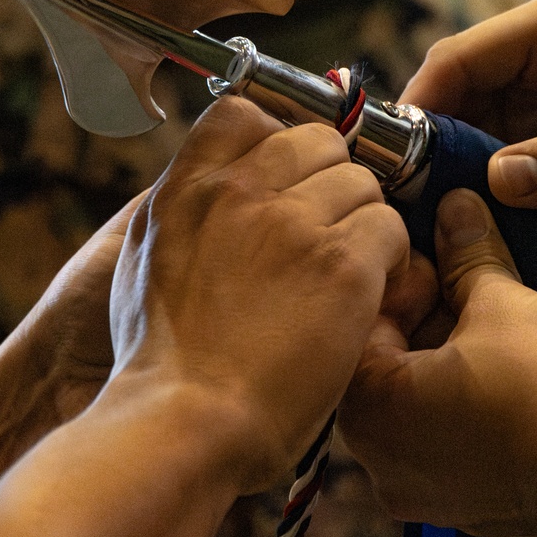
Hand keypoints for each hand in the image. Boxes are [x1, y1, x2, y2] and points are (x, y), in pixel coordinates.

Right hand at [109, 95, 409, 492]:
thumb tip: (217, 184)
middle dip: (330, 182)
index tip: (288, 178)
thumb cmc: (163, 363)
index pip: (244, 113)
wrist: (184, 423)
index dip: (277, 139)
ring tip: (346, 275)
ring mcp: (292, 222)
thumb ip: (186, 211)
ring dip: (363, 224)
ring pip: (362, 183)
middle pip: (317, 141)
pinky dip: (390, 262)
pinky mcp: (342, 264)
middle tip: (327, 233)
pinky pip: (390, 228)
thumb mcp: (146, 263)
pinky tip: (368, 297)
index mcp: (188, 186)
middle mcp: (240, 190)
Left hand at [340, 188, 536, 536]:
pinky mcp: (476, 505)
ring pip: (426, 400)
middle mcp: (384, 463)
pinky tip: (521, 363)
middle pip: (390, 364)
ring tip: (504, 317)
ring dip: (457, 354)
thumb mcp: (503, 302)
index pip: (361, 324)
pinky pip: (460, 435)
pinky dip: (478, 398)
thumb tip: (454, 209)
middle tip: (474, 280)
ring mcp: (431, 491)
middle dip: (431, 315)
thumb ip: (467, 255)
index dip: (403, 279)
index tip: (443, 257)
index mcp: (371, 412)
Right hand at [404, 0, 536, 252]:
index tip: (384, 164)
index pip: (464, 56)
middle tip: (400, 211)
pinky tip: (466, 222)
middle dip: (430, 145)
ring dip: (454, 171)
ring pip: (474, 129)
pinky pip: (505, 154)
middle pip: (459, 93)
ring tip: (425, 225)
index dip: (418, 107)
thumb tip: (495, 180)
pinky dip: (485, 185)